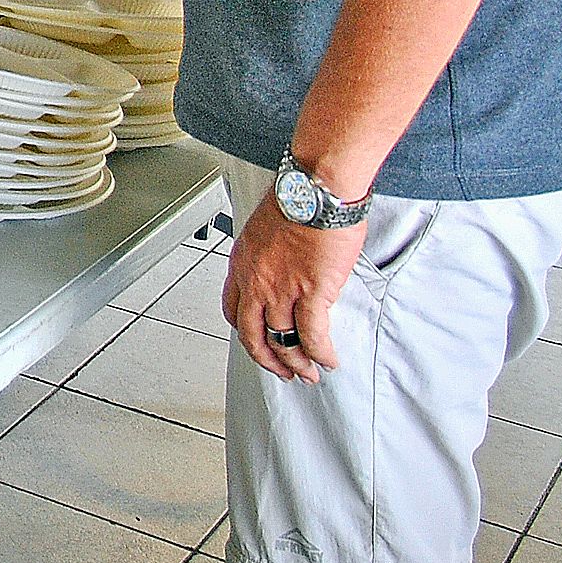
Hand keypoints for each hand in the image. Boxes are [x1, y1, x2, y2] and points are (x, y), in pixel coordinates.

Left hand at [222, 192, 367, 383]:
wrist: (316, 190)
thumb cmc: (296, 199)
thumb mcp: (264, 229)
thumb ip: (268, 255)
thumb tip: (282, 267)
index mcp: (242, 264)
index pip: (234, 310)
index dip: (246, 332)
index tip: (257, 340)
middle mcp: (256, 281)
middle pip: (252, 334)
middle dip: (267, 358)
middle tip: (281, 370)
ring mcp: (282, 289)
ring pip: (283, 340)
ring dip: (297, 362)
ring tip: (308, 372)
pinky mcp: (311, 292)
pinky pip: (312, 335)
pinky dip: (320, 353)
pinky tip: (327, 360)